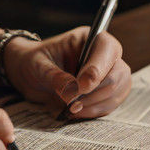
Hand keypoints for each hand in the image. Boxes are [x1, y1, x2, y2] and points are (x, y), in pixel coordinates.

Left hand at [2, 28, 130, 119]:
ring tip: (72, 108)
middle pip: (118, 73)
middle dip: (95, 92)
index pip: (107, 49)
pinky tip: (77, 111)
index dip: (97, 69)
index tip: (81, 88)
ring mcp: (109, 73)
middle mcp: (103, 54)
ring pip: (118, 91)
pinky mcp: (108, 92)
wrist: (31, 75)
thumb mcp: (38, 65)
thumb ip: (55, 76)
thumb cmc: (35, 62)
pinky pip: (111, 104)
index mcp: (88, 38)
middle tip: (72, 103)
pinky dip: (95, 111)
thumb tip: (72, 90)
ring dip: (95, 104)